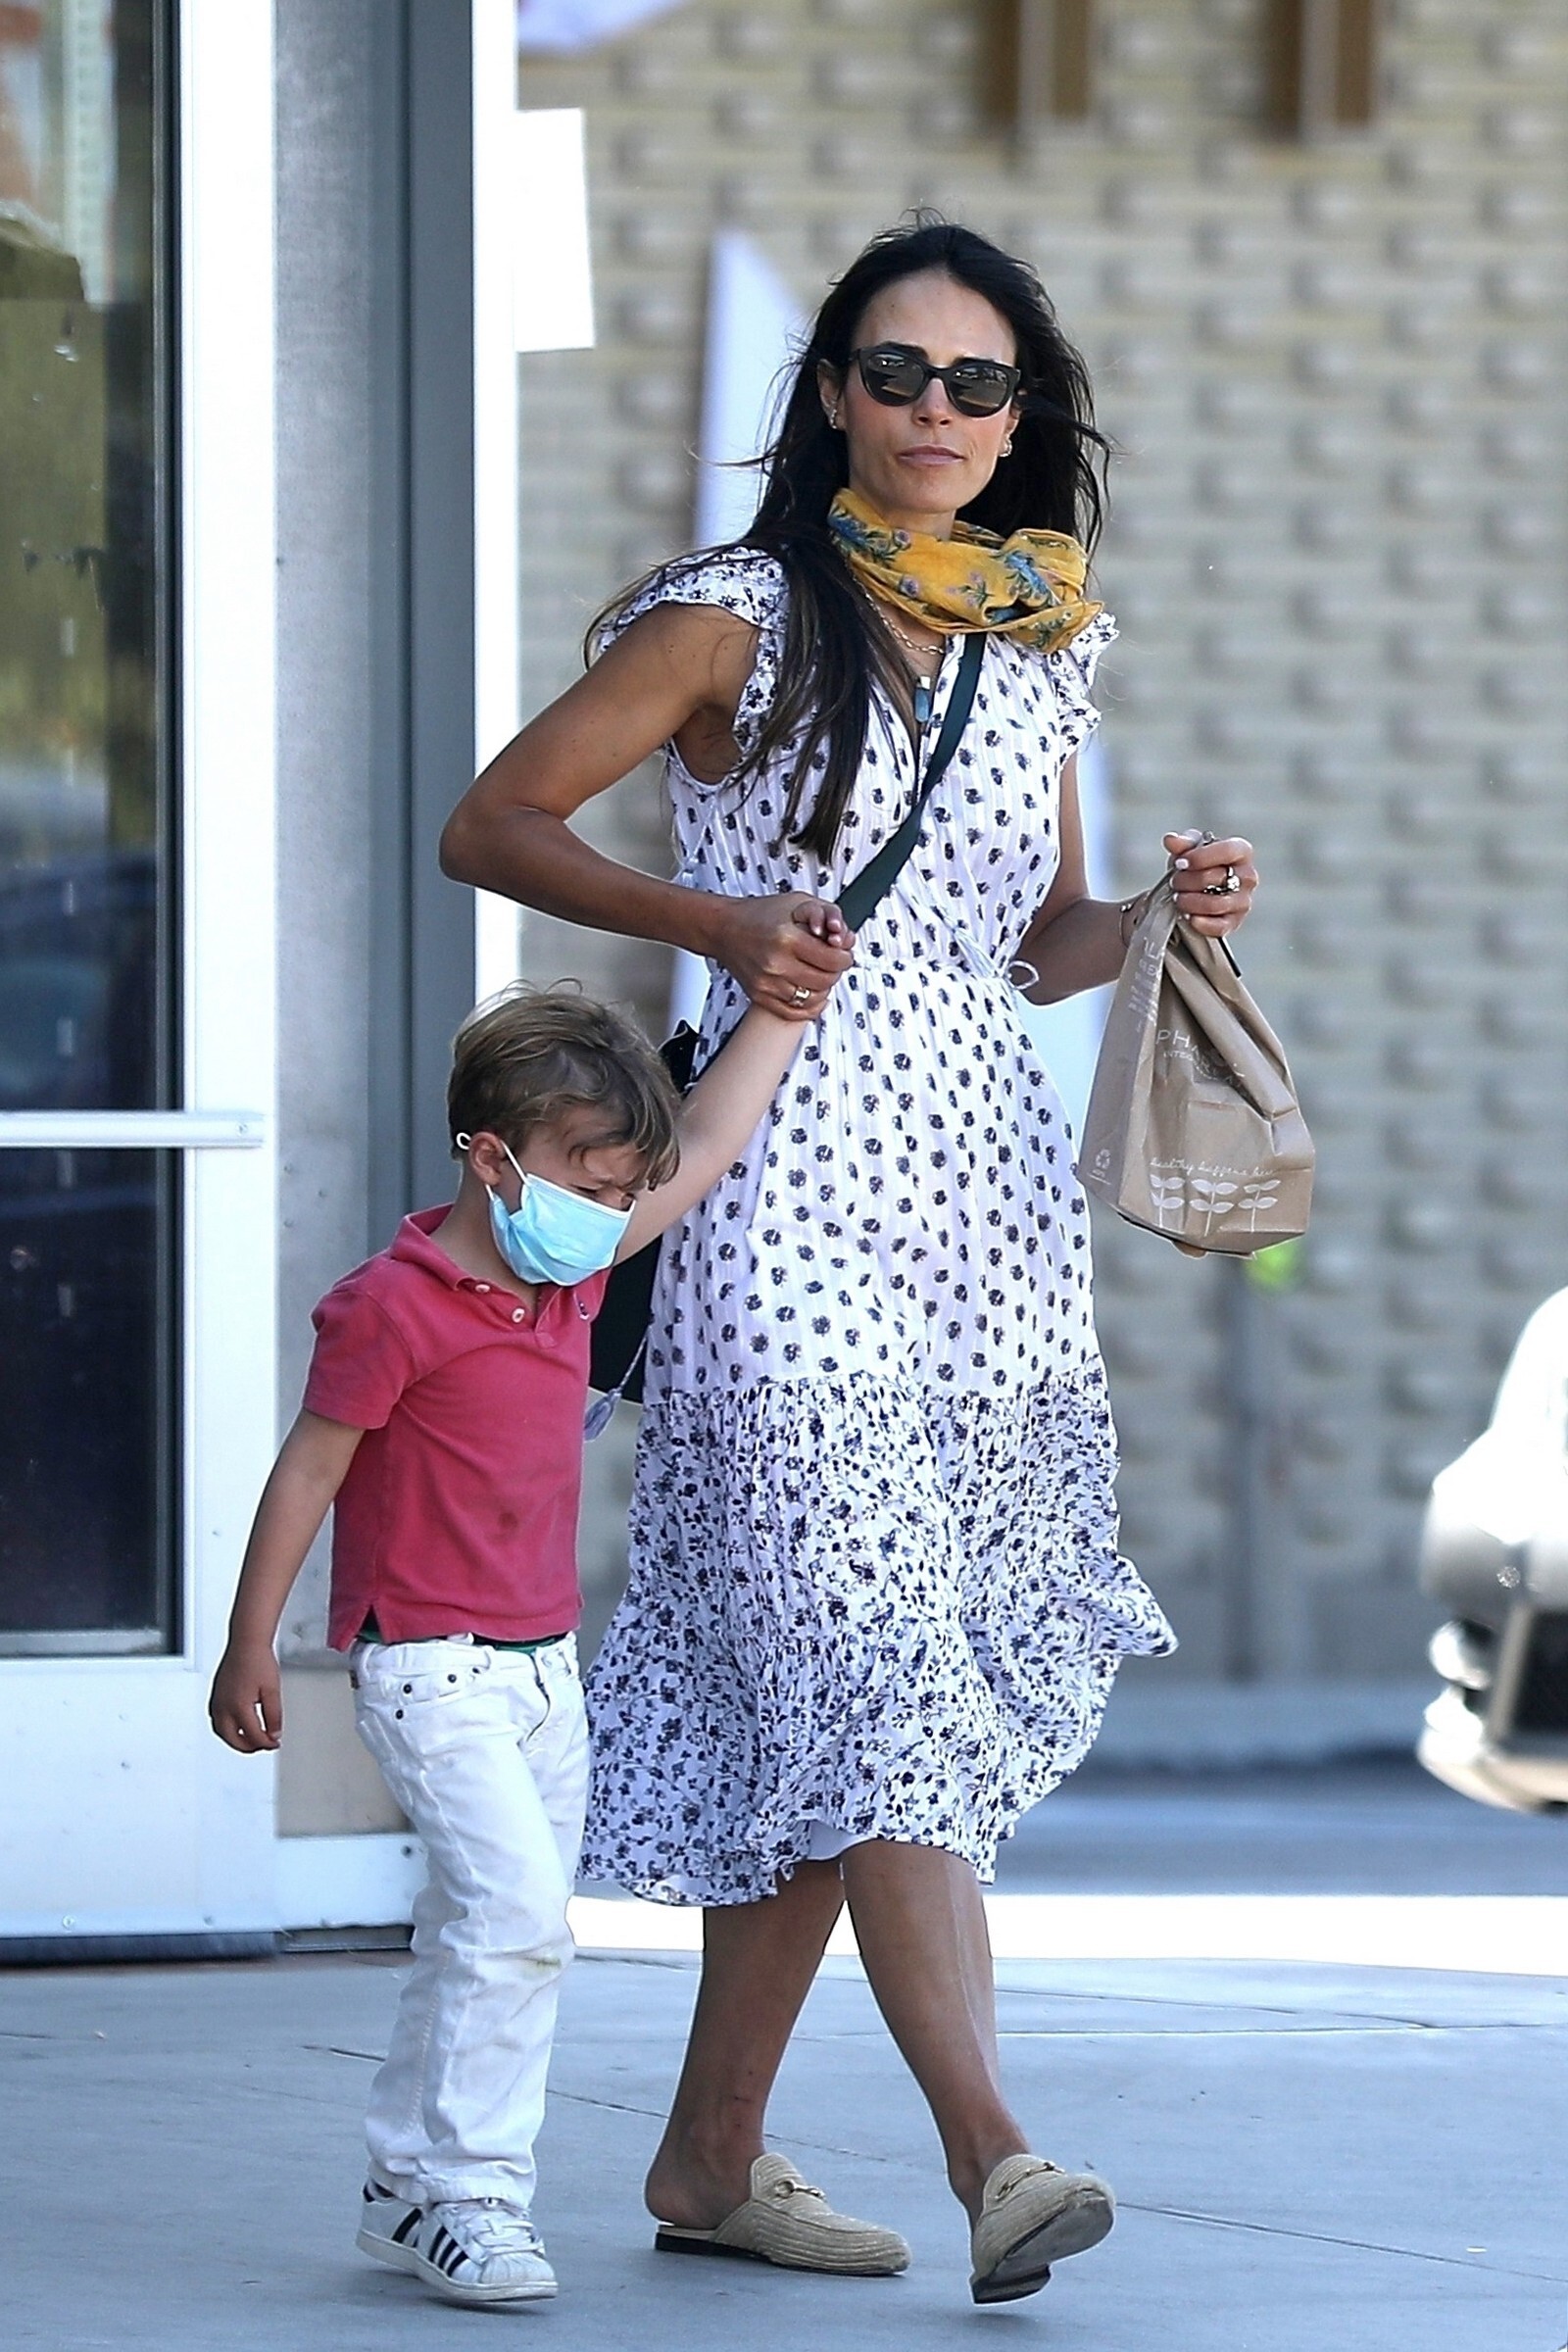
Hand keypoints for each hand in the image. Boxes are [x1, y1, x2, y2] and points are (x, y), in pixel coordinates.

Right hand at [209, 1640, 282, 1751]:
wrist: (246, 1642)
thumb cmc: (258, 1660)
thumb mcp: (273, 1691)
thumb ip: (274, 1716)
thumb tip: (275, 1734)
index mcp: (238, 1707)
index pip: (253, 1736)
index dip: (267, 1743)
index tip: (275, 1742)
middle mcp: (223, 1707)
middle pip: (233, 1739)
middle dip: (249, 1747)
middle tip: (263, 1745)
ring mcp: (217, 1702)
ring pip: (221, 1732)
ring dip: (236, 1740)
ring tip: (251, 1740)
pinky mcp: (215, 1696)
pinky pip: (217, 1721)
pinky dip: (227, 1729)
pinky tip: (238, 1726)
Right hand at [712, 891, 854, 1019]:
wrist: (725, 928)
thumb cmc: (760, 914)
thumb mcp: (799, 902)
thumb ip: (828, 914)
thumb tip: (845, 937)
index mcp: (787, 938)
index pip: (833, 960)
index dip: (844, 956)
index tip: (842, 952)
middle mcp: (776, 964)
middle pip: (826, 981)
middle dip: (835, 970)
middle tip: (831, 960)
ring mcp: (767, 983)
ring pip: (813, 999)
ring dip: (822, 987)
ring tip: (817, 972)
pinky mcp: (760, 996)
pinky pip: (794, 1012)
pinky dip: (809, 1006)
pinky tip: (811, 993)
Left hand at [1164, 830, 1257, 937]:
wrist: (1197, 892)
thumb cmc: (1197, 866)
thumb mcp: (1189, 851)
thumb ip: (1182, 844)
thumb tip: (1171, 839)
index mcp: (1241, 852)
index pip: (1227, 851)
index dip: (1200, 857)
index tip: (1180, 863)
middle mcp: (1247, 876)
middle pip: (1215, 878)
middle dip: (1187, 880)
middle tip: (1174, 882)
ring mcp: (1243, 901)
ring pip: (1215, 904)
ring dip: (1189, 901)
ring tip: (1178, 898)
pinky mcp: (1234, 922)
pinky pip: (1218, 926)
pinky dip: (1200, 923)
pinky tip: (1187, 916)